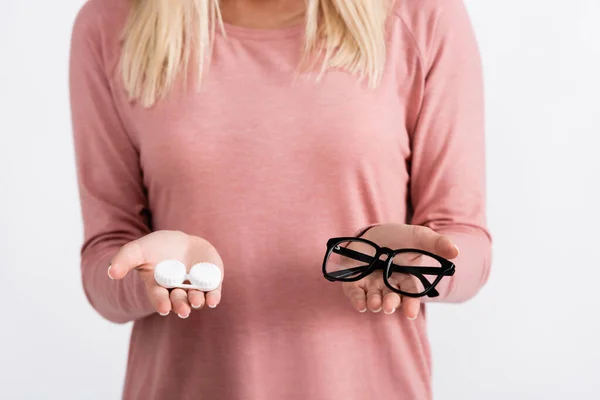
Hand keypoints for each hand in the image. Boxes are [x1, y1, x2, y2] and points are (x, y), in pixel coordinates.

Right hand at [107, 230, 223, 317]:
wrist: (181, 243)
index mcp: (158, 288)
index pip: (159, 298)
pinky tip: (213, 300)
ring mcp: (194, 287)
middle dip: (180, 305)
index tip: (164, 308)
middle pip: (179, 301)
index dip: (161, 303)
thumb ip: (125, 260)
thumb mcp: (138, 250)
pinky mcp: (210, 281)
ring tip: (195, 301)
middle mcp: (177, 291)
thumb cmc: (156, 248)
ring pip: (196, 298)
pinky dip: (213, 296)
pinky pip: (213, 291)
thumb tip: (111, 272)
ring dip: (196, 301)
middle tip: (182, 310)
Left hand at [342, 223, 457, 318]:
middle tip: (389, 306)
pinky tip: (360, 304)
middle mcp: (389, 286)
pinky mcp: (353, 282)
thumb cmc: (399, 237)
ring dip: (375, 303)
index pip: (410, 295)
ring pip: (374, 299)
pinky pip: (355, 294)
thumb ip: (437, 243)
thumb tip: (456, 252)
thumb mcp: (420, 237)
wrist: (374, 232)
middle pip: (391, 299)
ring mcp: (371, 285)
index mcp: (406, 279)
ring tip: (376, 303)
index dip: (411, 304)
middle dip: (391, 304)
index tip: (410, 313)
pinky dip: (357, 300)